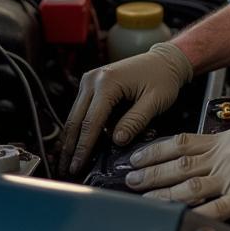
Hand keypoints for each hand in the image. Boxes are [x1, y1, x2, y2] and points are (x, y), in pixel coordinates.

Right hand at [60, 41, 192, 176]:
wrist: (164, 60)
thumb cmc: (163, 78)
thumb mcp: (155, 101)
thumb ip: (135, 121)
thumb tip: (116, 141)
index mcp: (108, 81)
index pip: (91, 122)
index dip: (83, 148)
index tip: (76, 167)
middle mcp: (94, 79)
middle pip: (75, 119)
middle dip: (69, 148)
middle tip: (65, 170)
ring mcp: (91, 80)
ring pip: (75, 116)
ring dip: (72, 140)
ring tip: (68, 162)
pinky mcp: (92, 84)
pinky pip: (83, 110)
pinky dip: (81, 128)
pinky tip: (79, 146)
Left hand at [125, 128, 229, 220]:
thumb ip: (217, 150)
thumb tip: (187, 160)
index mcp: (224, 139)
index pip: (182, 142)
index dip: (156, 150)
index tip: (136, 157)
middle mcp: (226, 154)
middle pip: (181, 163)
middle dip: (152, 171)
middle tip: (130, 178)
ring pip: (191, 184)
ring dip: (163, 192)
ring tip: (144, 198)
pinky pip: (215, 207)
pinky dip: (195, 213)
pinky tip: (177, 217)